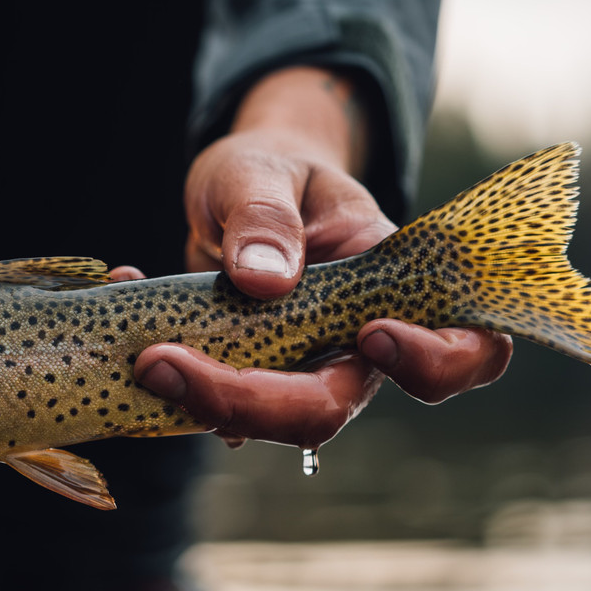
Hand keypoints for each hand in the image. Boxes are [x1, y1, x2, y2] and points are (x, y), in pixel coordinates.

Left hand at [135, 67, 511, 449]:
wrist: (240, 186)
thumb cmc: (270, 170)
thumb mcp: (258, 170)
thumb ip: (264, 215)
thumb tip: (265, 280)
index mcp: (388, 285)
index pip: (459, 349)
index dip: (429, 363)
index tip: (373, 334)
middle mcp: (351, 342)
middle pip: (330, 407)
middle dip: (250, 403)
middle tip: (163, 363)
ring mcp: (295, 367)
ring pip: (264, 420)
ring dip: (197, 400)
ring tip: (142, 355)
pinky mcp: (244, 377)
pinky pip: (210, 403)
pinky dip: (166, 383)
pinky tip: (131, 342)